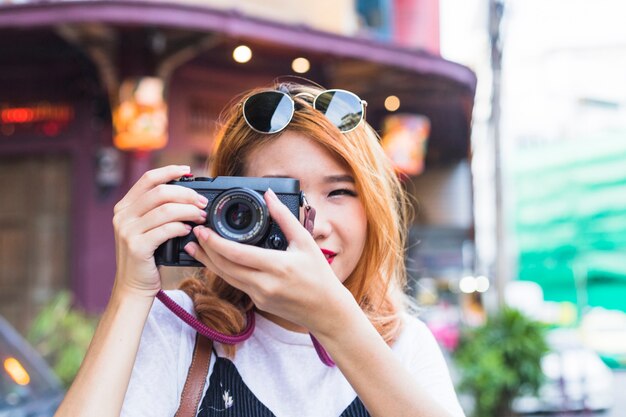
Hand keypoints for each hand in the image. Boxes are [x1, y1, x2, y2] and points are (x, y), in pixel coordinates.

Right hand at [112, 165, 208, 297]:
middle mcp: (123, 215)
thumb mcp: (147, 228)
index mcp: (125, 206)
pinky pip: (165, 230)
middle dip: (187, 194)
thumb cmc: (147, 256)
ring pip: (165, 210)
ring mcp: (127, 231)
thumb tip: (188, 194)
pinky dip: (181, 227)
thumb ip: (158, 210)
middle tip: (203, 203)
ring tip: (201, 216)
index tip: (188, 171)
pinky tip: (189, 231)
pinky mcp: (136, 246)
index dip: (170, 171)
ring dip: (188, 211)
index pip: (148, 179)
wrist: (134, 286)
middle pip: (160, 192)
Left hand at [184, 188, 351, 332]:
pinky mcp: (258, 302)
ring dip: (208, 262)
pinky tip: (216, 260)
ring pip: (226, 278)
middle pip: (224, 267)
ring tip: (194, 248)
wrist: (327, 311)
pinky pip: (235, 284)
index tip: (203, 230)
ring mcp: (259, 296)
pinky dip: (223, 270)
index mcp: (277, 267)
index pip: (237, 254)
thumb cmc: (319, 275)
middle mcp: (265, 284)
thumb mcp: (305, 242)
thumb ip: (284, 217)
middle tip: (193, 235)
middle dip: (205, 251)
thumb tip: (269, 195)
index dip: (215, 242)